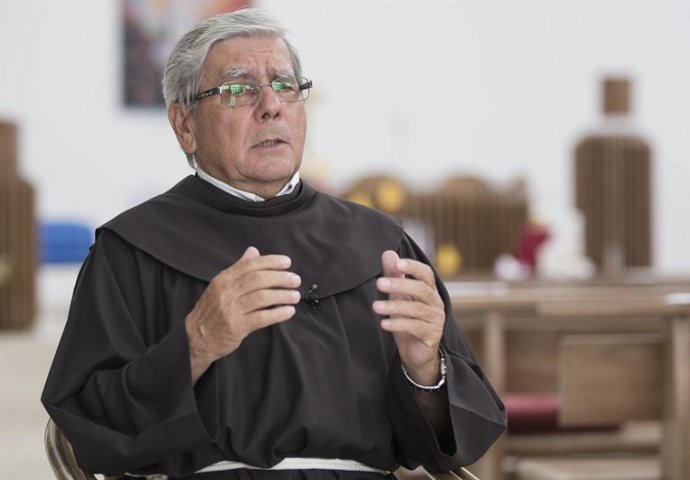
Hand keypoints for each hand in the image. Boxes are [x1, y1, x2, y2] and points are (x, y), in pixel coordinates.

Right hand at [185, 246, 300, 382]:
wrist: (195, 338)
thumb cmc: (212, 310)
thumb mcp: (220, 285)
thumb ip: (238, 268)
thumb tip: (253, 251)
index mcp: (223, 279)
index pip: (250, 265)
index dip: (271, 262)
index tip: (287, 262)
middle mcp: (226, 292)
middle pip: (258, 280)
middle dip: (280, 278)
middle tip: (295, 280)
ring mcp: (230, 310)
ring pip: (262, 298)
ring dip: (282, 295)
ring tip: (295, 296)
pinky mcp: (236, 327)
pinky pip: (261, 318)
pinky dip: (278, 314)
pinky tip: (289, 311)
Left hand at [374, 250, 444, 385]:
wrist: (418, 354)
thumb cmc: (409, 320)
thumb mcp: (399, 297)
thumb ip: (394, 276)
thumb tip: (388, 253)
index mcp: (429, 291)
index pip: (426, 273)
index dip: (413, 266)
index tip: (397, 263)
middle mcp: (435, 303)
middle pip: (421, 289)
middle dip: (399, 285)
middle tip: (379, 284)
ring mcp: (436, 320)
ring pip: (416, 309)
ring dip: (394, 307)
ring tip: (375, 307)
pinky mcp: (431, 336)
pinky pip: (415, 327)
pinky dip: (399, 324)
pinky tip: (384, 324)